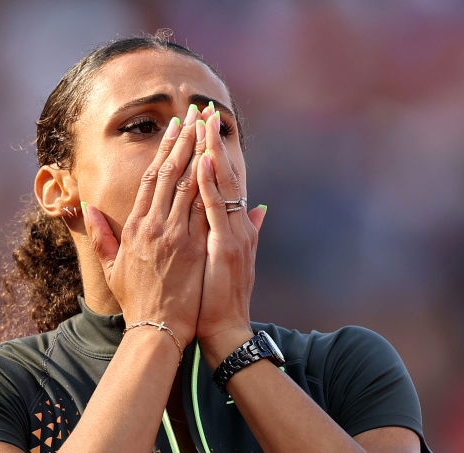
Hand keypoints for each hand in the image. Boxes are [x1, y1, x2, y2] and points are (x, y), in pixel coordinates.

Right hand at [80, 105, 209, 342]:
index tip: (175, 129)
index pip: (150, 179)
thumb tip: (88, 209)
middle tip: (195, 114)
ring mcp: (172, 234)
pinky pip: (201, 207)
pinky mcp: (191, 247)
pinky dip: (209, 183)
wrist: (155, 328)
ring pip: (186, 183)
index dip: (163, 151)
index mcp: (134, 226)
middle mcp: (152, 225)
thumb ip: (102, 235)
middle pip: (169, 173)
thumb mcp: (112, 266)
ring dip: (198, 153)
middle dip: (183, 140)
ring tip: (208, 128)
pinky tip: (217, 162)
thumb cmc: (136, 301)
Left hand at [194, 110, 267, 364]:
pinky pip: (215, 211)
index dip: (217, 153)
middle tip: (206, 110)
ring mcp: (234, 236)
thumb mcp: (236, 261)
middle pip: (226, 176)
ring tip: (204, 124)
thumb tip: (262, 209)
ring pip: (222, 186)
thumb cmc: (220, 300)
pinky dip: (209, 185)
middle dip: (214, 142)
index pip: (226, 182)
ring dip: (212, 153)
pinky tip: (201, 162)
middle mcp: (239, 226)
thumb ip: (250, 232)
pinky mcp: (225, 248)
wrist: (226, 331)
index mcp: (236, 227)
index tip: (207, 126)